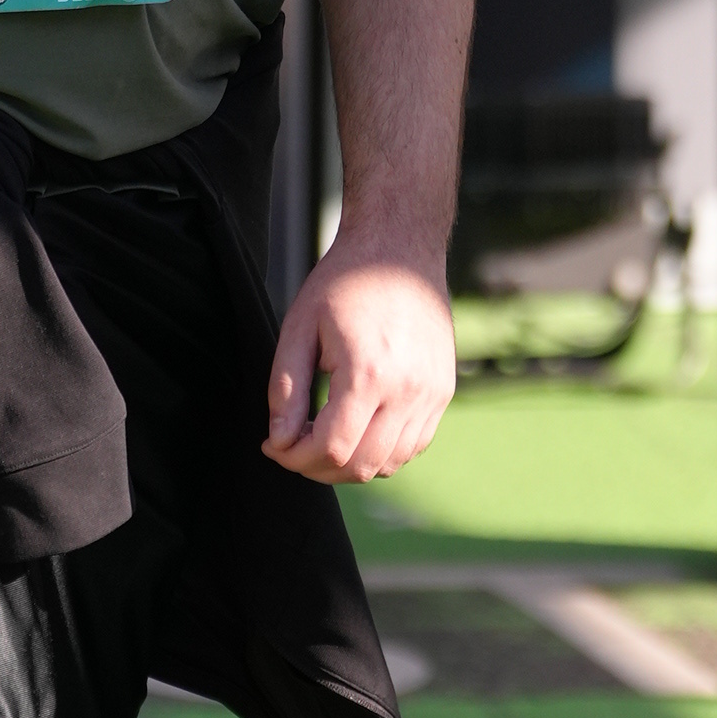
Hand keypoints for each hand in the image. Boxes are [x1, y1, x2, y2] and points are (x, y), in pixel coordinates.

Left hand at [264, 235, 454, 483]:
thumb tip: (280, 441)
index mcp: (369, 373)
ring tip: (322, 439)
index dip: (295, 458)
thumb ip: (286, 389)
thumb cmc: (345, 282)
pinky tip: (355, 432)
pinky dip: (381, 454)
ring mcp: (432, 394)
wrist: (401, 248)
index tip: (273, 446)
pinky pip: (413, 446)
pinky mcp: (443, 392)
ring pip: (390, 463)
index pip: (332, 448)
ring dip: (350, 465)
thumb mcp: (300, 327)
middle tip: (292, 448)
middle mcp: (408, 391)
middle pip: (361, 466)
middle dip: (318, 468)